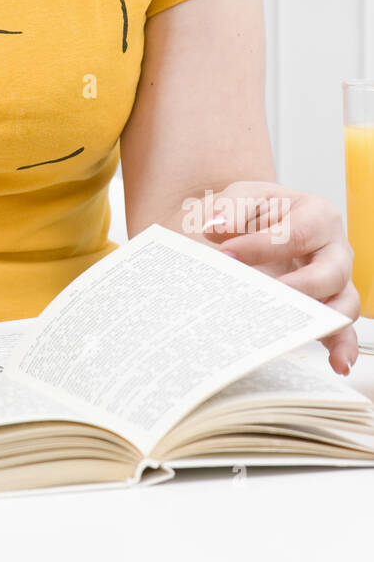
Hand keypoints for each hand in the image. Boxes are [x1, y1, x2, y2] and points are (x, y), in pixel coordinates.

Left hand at [201, 182, 359, 375]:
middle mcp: (334, 249)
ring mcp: (336, 282)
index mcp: (316, 215)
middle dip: (297, 287)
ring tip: (299, 333)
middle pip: (330, 272)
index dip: (261, 246)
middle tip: (267, 294)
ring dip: (324, 321)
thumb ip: (230, 207)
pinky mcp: (328, 308)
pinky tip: (336, 364)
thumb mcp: (240, 198)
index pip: (296, 234)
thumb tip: (218, 225)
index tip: (227, 255)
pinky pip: (343, 330)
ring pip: (344, 303)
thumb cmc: (254, 213)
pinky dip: (343, 346)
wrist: (250, 228)